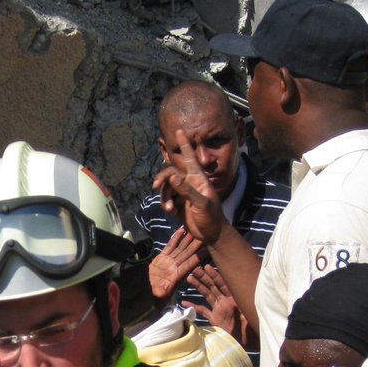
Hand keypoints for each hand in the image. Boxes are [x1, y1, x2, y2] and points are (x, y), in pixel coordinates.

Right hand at [149, 227, 204, 301]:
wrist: (144, 292)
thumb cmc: (152, 295)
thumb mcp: (157, 294)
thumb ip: (160, 292)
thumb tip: (162, 293)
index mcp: (176, 275)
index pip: (190, 264)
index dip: (198, 256)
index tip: (207, 248)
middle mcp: (175, 267)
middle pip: (187, 253)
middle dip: (195, 244)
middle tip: (204, 233)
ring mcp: (168, 262)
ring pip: (180, 248)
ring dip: (187, 239)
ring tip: (195, 228)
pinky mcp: (161, 258)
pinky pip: (170, 246)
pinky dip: (175, 239)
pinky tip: (181, 230)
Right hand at [152, 129, 225, 244]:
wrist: (211, 235)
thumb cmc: (212, 217)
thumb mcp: (202, 203)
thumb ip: (187, 190)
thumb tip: (173, 177)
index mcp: (198, 179)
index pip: (190, 158)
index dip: (185, 144)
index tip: (179, 131)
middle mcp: (189, 183)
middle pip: (170, 173)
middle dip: (162, 178)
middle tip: (155, 186)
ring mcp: (183, 193)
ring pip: (166, 187)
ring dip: (164, 197)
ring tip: (170, 209)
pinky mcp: (178, 204)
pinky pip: (166, 198)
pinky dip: (165, 204)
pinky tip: (171, 212)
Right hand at [185, 265, 248, 344]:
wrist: (247, 340)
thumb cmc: (251, 327)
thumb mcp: (249, 313)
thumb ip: (244, 304)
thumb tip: (243, 293)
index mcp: (233, 298)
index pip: (223, 284)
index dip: (215, 275)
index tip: (207, 267)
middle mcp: (225, 301)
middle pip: (213, 286)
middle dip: (204, 277)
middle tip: (195, 269)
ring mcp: (219, 309)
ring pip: (207, 294)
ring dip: (198, 286)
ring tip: (190, 278)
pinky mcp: (215, 318)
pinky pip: (203, 311)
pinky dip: (193, 307)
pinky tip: (185, 303)